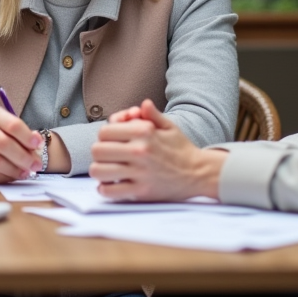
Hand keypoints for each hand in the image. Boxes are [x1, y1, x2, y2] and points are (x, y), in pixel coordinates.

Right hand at [0, 107, 41, 181]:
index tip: (38, 146)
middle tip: (35, 166)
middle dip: (23, 157)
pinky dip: (2, 177)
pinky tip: (12, 176)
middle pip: (3, 144)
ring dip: (13, 170)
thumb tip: (38, 144)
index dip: (27, 137)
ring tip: (25, 173)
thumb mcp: (11, 128)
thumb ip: (25, 136)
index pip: (12, 125)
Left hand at [89, 100, 225, 201]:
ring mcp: (140, 172)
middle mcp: (140, 151)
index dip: (105, 136)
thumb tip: (142, 104)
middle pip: (97, 150)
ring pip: (98, 171)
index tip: (112, 141)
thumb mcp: (169, 126)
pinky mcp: (141, 191)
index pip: (105, 131)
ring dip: (99, 170)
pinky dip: (105, 189)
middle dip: (99, 152)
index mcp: (144, 132)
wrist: (199, 173)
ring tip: (107, 170)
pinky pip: (109, 191)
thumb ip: (151, 114)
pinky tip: (111, 184)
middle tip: (107, 156)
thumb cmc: (181, 149)